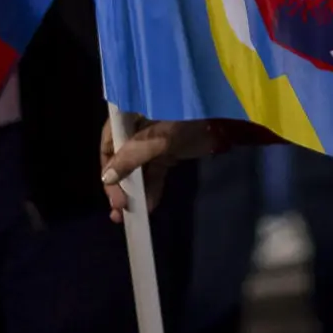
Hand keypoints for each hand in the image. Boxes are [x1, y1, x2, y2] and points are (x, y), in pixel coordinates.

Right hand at [99, 116, 218, 222]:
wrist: (225, 121)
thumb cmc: (187, 121)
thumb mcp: (158, 139)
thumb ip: (131, 157)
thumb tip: (107, 178)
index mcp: (130, 116)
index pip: (109, 145)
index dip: (108, 170)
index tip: (114, 194)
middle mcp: (137, 128)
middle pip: (121, 159)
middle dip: (120, 186)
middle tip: (120, 210)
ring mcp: (153, 141)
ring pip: (137, 169)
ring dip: (133, 191)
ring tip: (129, 215)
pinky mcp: (168, 152)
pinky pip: (154, 172)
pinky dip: (151, 188)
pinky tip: (149, 206)